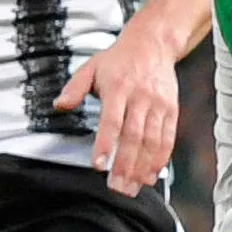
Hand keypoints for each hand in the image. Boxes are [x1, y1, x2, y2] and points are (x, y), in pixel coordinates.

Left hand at [56, 25, 179, 196]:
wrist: (153, 44)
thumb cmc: (119, 59)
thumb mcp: (91, 67)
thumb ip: (74, 88)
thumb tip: (59, 105)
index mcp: (118, 88)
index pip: (112, 121)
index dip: (106, 144)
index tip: (99, 165)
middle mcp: (140, 97)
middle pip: (133, 137)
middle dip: (125, 165)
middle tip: (116, 187)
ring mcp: (158, 105)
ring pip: (152, 141)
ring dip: (142, 168)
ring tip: (131, 187)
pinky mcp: (171, 110)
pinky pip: (168, 138)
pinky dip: (160, 159)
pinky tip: (150, 175)